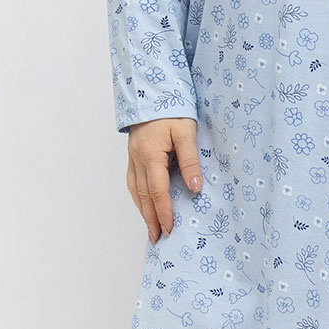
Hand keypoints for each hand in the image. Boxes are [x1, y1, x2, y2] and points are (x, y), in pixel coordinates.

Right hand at [126, 117, 201, 242]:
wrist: (151, 90)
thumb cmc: (172, 108)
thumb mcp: (186, 132)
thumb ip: (190, 160)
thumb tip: (195, 188)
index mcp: (151, 155)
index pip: (157, 192)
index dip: (164, 213)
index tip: (170, 229)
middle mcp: (138, 159)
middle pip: (144, 196)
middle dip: (151, 219)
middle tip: (158, 238)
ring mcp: (132, 156)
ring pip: (136, 190)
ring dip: (142, 211)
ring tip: (150, 228)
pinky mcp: (132, 153)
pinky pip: (133, 181)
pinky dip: (138, 196)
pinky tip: (143, 204)